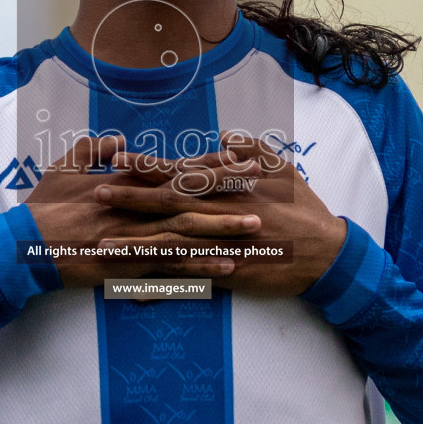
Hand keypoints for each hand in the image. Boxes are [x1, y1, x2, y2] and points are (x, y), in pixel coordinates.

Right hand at [23, 135, 262, 287]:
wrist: (24, 246)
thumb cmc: (43, 207)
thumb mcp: (65, 167)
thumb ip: (93, 150)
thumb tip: (118, 141)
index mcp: (125, 182)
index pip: (176, 170)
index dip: (209, 164)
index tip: (239, 155)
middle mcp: (135, 207)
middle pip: (191, 197)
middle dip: (228, 190)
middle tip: (263, 185)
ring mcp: (134, 237)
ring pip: (188, 232)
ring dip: (224, 230)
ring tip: (256, 228)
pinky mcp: (128, 266)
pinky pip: (171, 268)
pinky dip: (199, 267)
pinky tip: (226, 268)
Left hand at [90, 133, 347, 296]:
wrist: (325, 253)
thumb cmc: (304, 208)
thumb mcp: (281, 167)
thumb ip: (250, 149)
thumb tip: (222, 137)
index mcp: (230, 185)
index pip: (180, 172)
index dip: (148, 166)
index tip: (118, 159)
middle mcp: (220, 211)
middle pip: (167, 203)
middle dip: (131, 198)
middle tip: (97, 193)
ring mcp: (222, 243)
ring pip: (171, 241)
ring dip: (135, 241)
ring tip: (102, 242)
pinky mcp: (227, 272)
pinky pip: (187, 277)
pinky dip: (161, 282)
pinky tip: (134, 286)